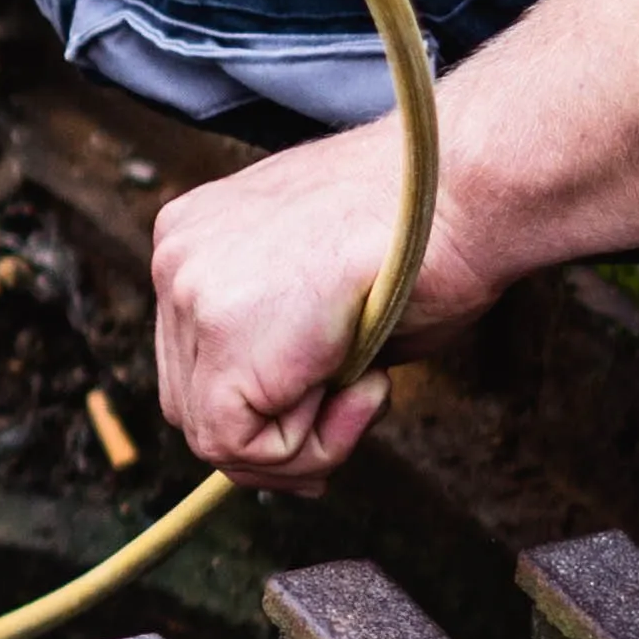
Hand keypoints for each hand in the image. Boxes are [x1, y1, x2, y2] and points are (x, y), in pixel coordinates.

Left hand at [149, 118, 476, 477]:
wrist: (460, 191)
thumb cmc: (428, 234)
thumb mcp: (328, 288)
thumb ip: (286, 335)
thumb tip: (287, 412)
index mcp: (200, 234)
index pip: (195, 357)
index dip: (267, 403)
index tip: (341, 398)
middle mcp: (177, 257)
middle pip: (191, 400)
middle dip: (277, 433)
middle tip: (356, 407)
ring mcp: (190, 294)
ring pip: (215, 433)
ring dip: (302, 443)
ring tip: (368, 390)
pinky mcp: (224, 339)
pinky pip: (238, 446)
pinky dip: (310, 447)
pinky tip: (364, 389)